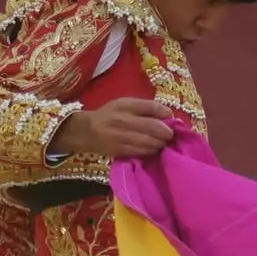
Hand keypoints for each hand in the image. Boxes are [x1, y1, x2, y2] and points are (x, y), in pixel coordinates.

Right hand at [60, 98, 175, 158]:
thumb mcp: (123, 104)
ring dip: (161, 143)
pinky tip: (153, 149)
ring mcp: (123, 136)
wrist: (86, 132)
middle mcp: (124, 120)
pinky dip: (152, 151)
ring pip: (151, 142)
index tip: (170, 118)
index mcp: (126, 105)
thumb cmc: (108, 115)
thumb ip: (144, 107)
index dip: (166, 113)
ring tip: (163, 142)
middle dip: (167, 132)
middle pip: (155, 127)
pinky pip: (143, 152)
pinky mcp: (121, 150)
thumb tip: (167, 115)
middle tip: (169, 135)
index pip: (152, 107)